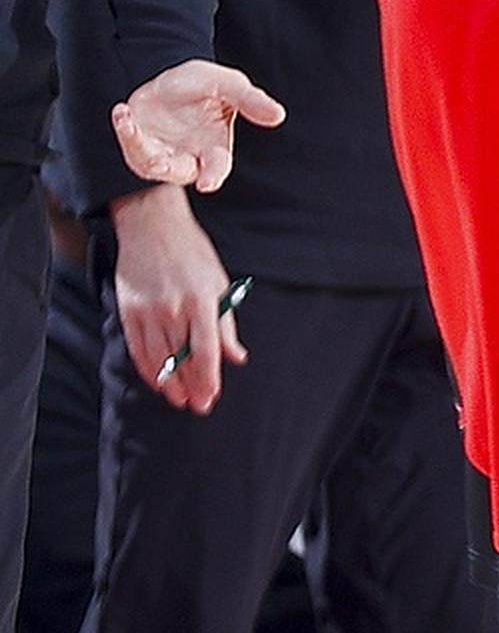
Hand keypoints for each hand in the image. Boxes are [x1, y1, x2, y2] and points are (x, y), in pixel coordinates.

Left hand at [111, 59, 284, 192]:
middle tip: (160, 163)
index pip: (217, 166)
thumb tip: (278, 115)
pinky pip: (130, 145)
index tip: (208, 184)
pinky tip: (123, 113)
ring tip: (129, 122)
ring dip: (137, 145)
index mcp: (214, 149)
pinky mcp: (138, 143)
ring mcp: (161, 153)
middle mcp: (187, 156)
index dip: (213, 175)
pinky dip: (125, 130)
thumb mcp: (229, 85)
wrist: (171, 78)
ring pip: (150, 163)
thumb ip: (250, 100)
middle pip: (180, 172)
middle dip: (170, 169)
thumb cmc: (204, 85)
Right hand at [111, 184, 240, 412]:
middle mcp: (173, 309)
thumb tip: (237, 356)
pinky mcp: (128, 312)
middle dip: (191, 386)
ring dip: (169, 384)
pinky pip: (137, 348)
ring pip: (158, 359)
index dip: (209, 377)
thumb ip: (226, 323)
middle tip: (199, 406)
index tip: (212, 396)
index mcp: (201, 301)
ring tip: (180, 400)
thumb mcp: (219, 283)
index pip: (207, 350)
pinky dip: (147, 368)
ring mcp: (147, 311)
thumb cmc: (192, 253)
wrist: (152, 226)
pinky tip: (158, 382)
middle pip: (181, 359)